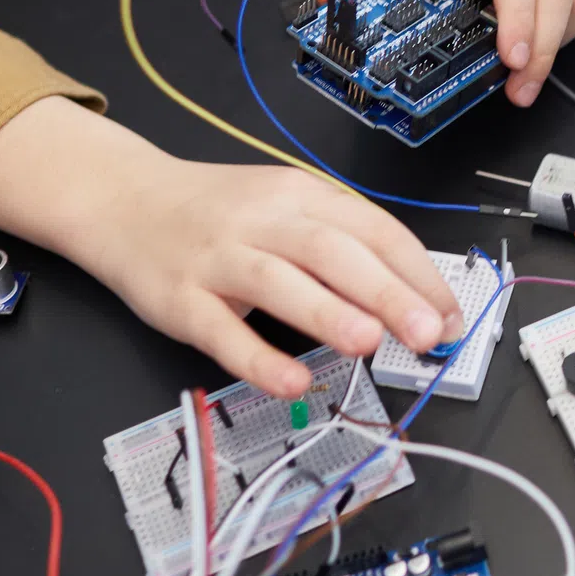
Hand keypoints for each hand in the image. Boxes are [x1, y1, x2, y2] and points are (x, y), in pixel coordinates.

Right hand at [0, 98, 461, 397]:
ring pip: (280, 282)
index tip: (452, 315)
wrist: (122, 199)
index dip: (418, 273)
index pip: (374, 230)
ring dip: (328, 313)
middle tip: (429, 333)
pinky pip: (221, 331)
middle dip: (388, 292)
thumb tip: (414, 297)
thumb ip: (343, 245)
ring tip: (371, 343)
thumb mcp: (286, 207)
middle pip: (334, 252)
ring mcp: (219, 259)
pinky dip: (257, 357)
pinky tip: (291, 381)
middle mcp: (263, 221)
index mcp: (301, 195)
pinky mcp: (179, 299)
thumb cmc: (220, 213)